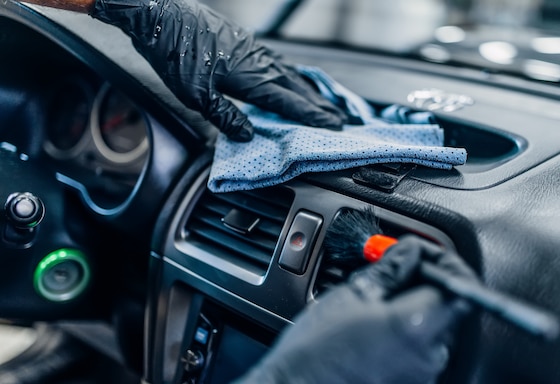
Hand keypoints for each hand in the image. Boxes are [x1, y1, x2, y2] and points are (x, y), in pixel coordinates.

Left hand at [91, 0, 345, 141]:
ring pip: (289, 73)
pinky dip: (291, 75)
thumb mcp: (195, 95)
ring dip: (309, 91)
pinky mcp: (245, 42)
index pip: (289, 102)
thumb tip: (247, 135)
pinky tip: (291, 78)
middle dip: (319, 106)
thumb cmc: (175, 54)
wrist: (161, 15)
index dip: (312, 116)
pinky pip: (277, 62)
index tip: (333, 126)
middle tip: (340, 120)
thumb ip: (225, 116)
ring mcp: (253, 49)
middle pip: (297, 88)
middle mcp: (258, 62)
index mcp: (250, 77)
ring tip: (323, 103)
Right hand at [212, 236, 476, 383]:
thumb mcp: (349, 296)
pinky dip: (404, 338)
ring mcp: (419, 380)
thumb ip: (390, 270)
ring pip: (432, 333)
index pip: (459, 284)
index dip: (445, 262)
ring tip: (375, 304)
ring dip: (412, 311)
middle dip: (425, 285)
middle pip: (446, 308)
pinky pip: (417, 356)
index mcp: (416, 326)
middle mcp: (427, 357)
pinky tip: (372, 332)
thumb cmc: (312, 353)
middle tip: (395, 272)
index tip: (424, 254)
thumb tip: (409, 252)